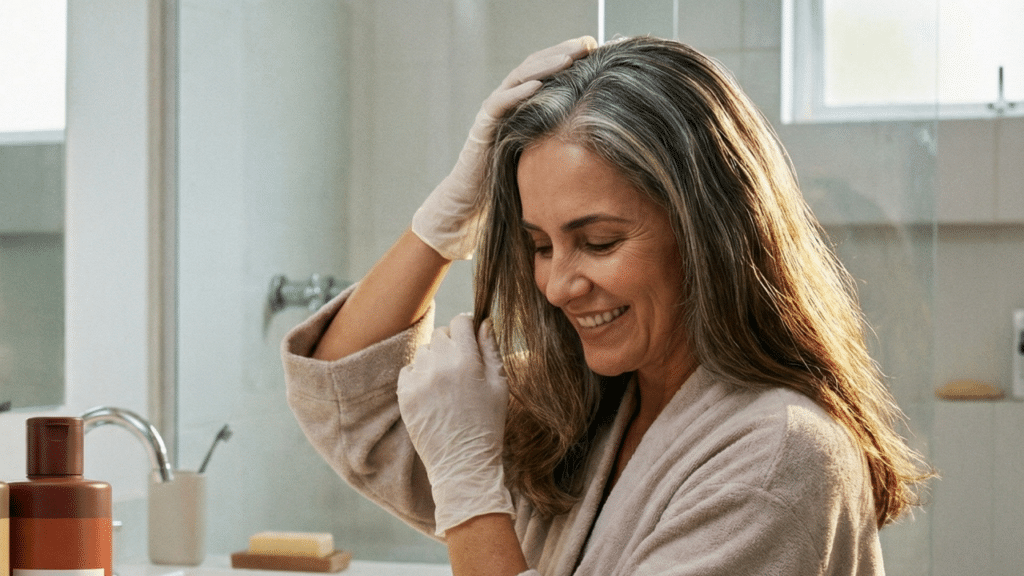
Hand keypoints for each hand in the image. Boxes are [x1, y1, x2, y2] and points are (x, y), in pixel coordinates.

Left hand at [397, 314, 512, 535]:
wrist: (462, 462)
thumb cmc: (487, 424)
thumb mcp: (499, 385)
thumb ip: (491, 349)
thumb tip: (484, 322)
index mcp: (467, 360)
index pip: (461, 321)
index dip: (468, 326)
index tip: (470, 337)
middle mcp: (440, 365)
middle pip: (441, 334)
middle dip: (452, 343)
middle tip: (461, 366)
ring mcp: (419, 380)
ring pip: (425, 351)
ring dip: (435, 359)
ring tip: (447, 384)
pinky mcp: (404, 394)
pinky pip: (408, 370)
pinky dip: (419, 376)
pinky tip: (433, 394)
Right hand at [411, 36, 597, 259]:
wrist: (473, 202)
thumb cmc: (512, 182)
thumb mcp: (546, 154)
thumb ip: (565, 137)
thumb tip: (604, 133)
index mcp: (524, 104)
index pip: (549, 70)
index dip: (571, 56)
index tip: (599, 48)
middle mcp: (509, 101)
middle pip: (536, 65)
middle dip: (562, 52)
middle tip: (589, 43)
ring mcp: (493, 112)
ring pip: (519, 77)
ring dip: (545, 66)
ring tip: (570, 58)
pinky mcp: (482, 128)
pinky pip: (499, 104)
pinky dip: (518, 93)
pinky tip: (539, 85)